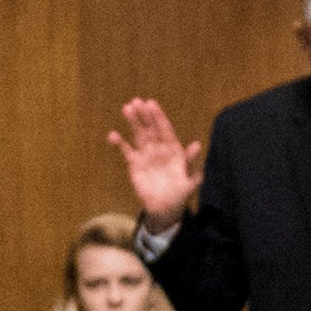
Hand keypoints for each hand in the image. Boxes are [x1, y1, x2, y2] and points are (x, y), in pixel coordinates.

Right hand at [109, 100, 202, 223]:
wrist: (165, 208)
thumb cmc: (180, 194)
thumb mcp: (189, 181)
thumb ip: (191, 162)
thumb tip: (197, 144)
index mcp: (173, 149)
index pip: (165, 129)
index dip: (158, 117)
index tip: (151, 104)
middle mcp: (159, 148)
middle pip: (151, 129)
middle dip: (144, 115)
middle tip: (137, 101)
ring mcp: (146, 154)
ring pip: (139, 135)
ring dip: (133, 122)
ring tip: (126, 108)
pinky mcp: (135, 164)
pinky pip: (126, 150)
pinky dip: (120, 142)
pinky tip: (113, 135)